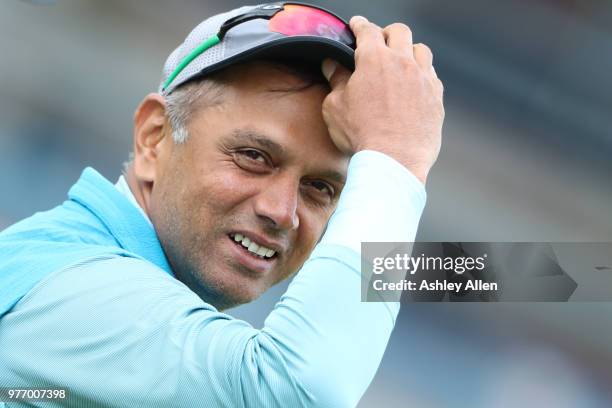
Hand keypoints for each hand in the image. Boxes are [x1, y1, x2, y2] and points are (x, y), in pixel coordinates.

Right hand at [321, 16, 444, 183]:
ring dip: (409, 51)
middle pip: (399, 32)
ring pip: (421, 50)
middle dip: (387, 33)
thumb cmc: (361, 135)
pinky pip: (432, 76)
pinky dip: (422, 75)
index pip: (367, 30)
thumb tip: (332, 65)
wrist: (393, 160)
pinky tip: (414, 86)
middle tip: (380, 42)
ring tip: (401, 63)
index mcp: (374, 60)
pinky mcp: (436, 98)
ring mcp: (423, 79)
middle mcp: (403, 63)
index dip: (360, 25)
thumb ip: (336, 81)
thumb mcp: (335, 107)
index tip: (357, 24)